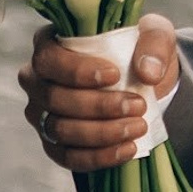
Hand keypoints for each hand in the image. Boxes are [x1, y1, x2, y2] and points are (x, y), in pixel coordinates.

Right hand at [18, 12, 179, 172]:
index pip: (49, 59)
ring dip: (102, 132)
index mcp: (50, 43)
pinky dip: (98, 156)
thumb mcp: (155, 34)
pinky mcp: (54, 143)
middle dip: (98, 106)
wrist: (144, 80)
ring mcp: (41, 114)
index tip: (114, 75)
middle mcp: (37, 80)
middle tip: (137, 105)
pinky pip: (67, 157)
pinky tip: (127, 149)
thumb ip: (154, 43)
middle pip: (54, 98)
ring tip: (138, 126)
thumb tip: (147, 72)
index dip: (77, 71)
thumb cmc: (139, 49)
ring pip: (60, 130)